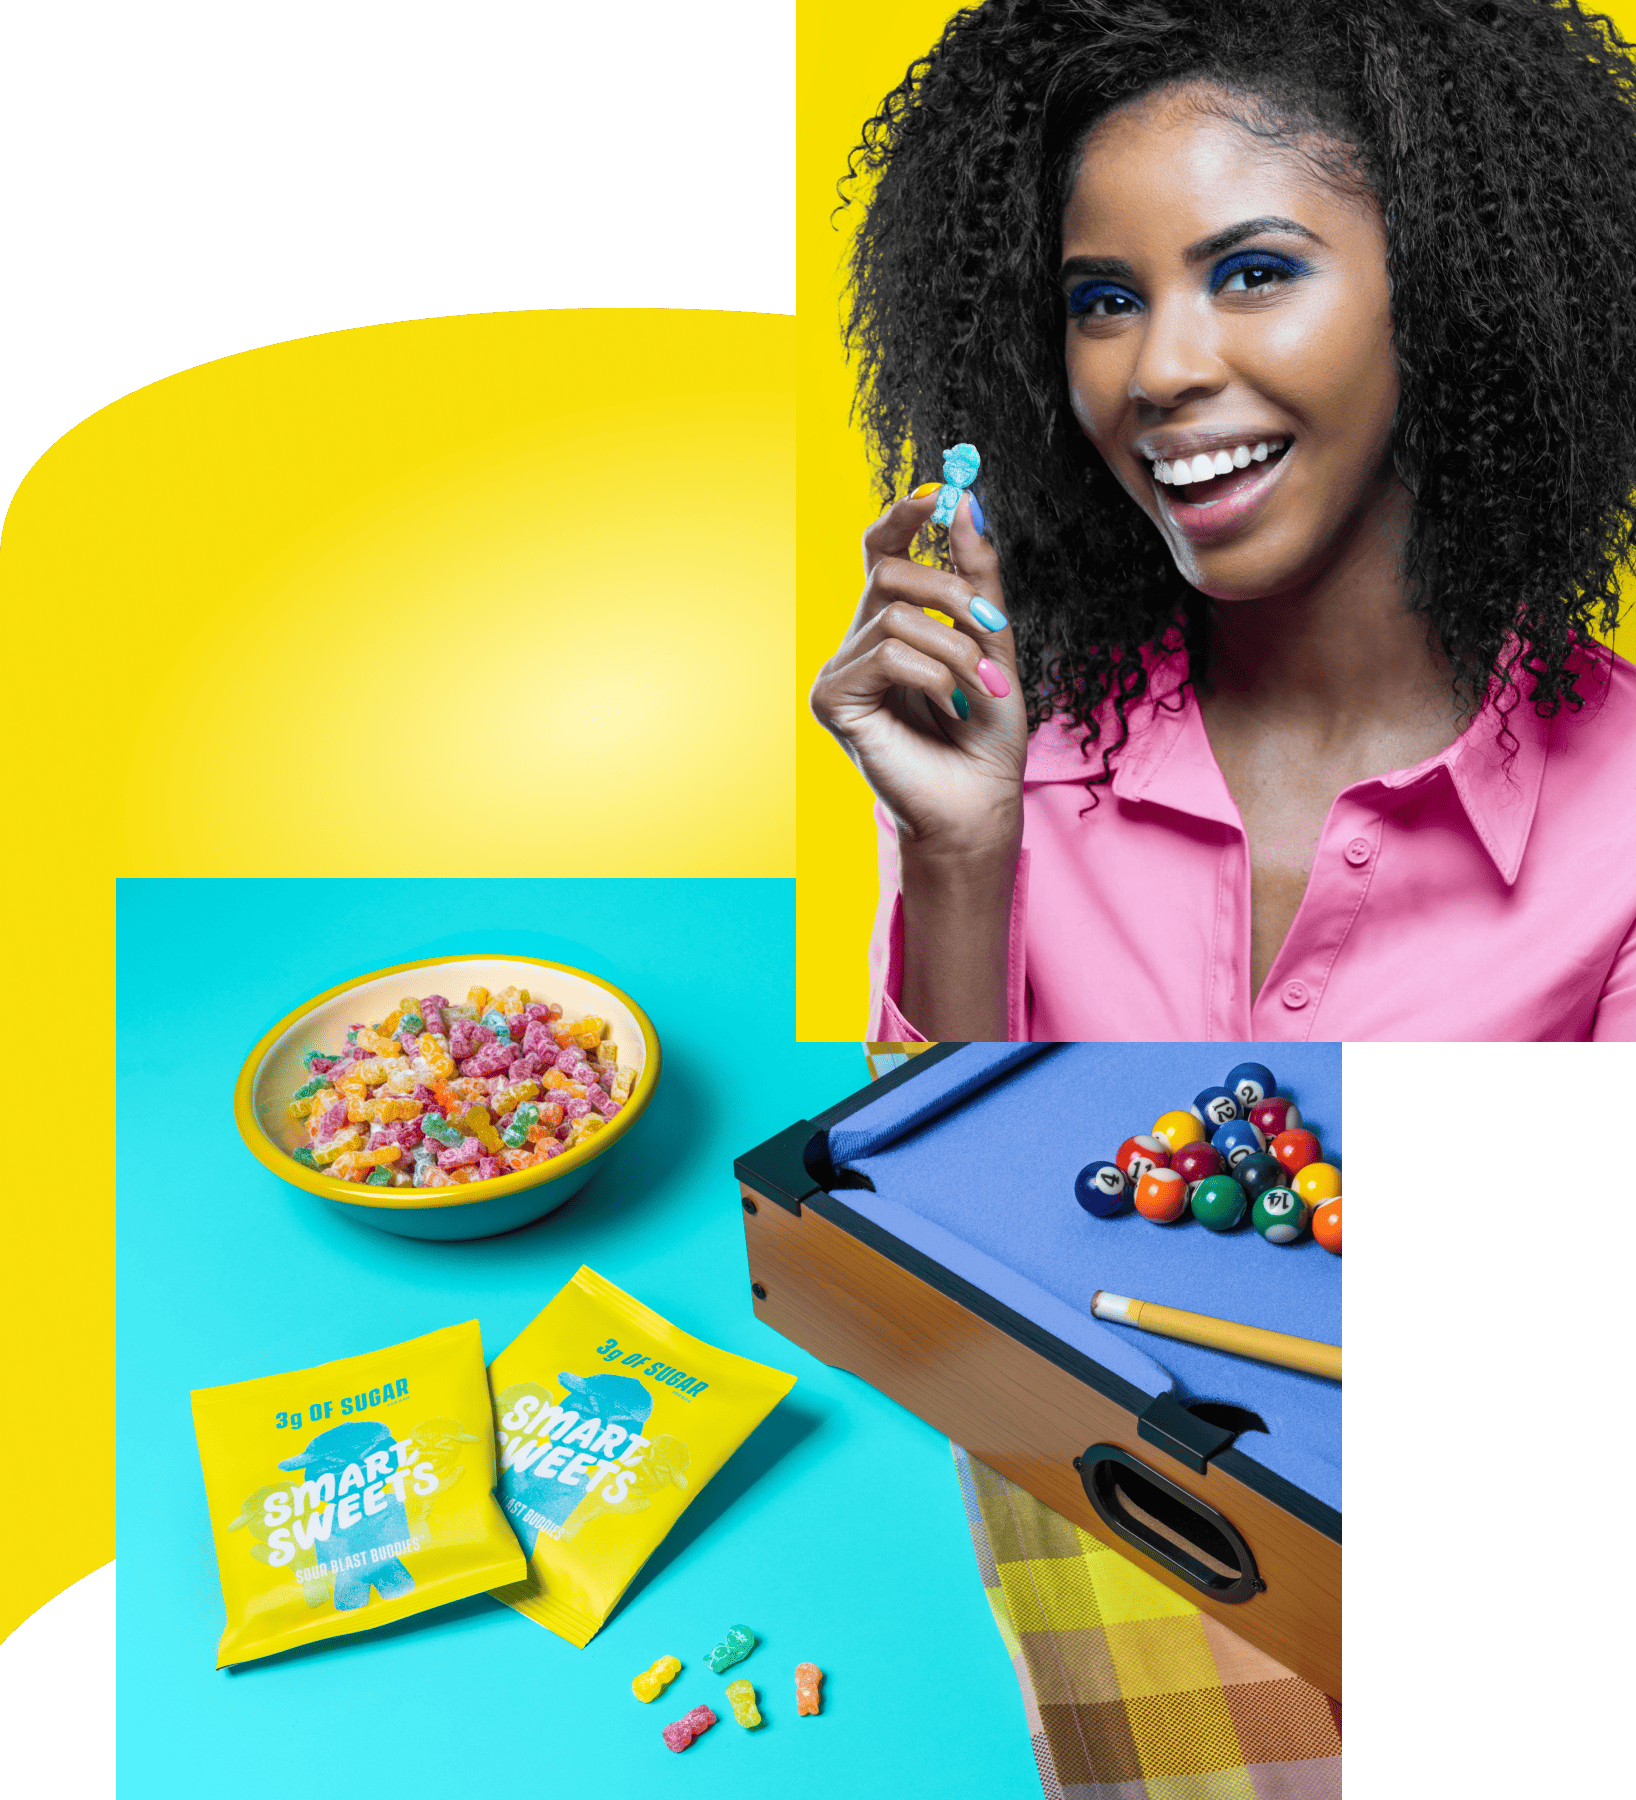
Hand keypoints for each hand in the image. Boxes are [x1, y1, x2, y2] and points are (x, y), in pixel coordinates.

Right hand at [809, 489, 1026, 859]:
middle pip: (889, 572)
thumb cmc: (985, 735)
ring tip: (981, 686)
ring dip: (953, 645)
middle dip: (950, 591)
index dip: (903, 518)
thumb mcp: (994, 641)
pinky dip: (929, 672)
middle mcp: (861, 643)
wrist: (979, 803)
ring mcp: (842, 672)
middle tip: (994, 624)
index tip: (937, 492)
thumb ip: (978, 575)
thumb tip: (964, 501)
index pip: (883, 553)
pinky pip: (883, 654)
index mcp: (895, 626)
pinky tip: (946, 703)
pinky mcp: (833, 701)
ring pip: (894, 614)